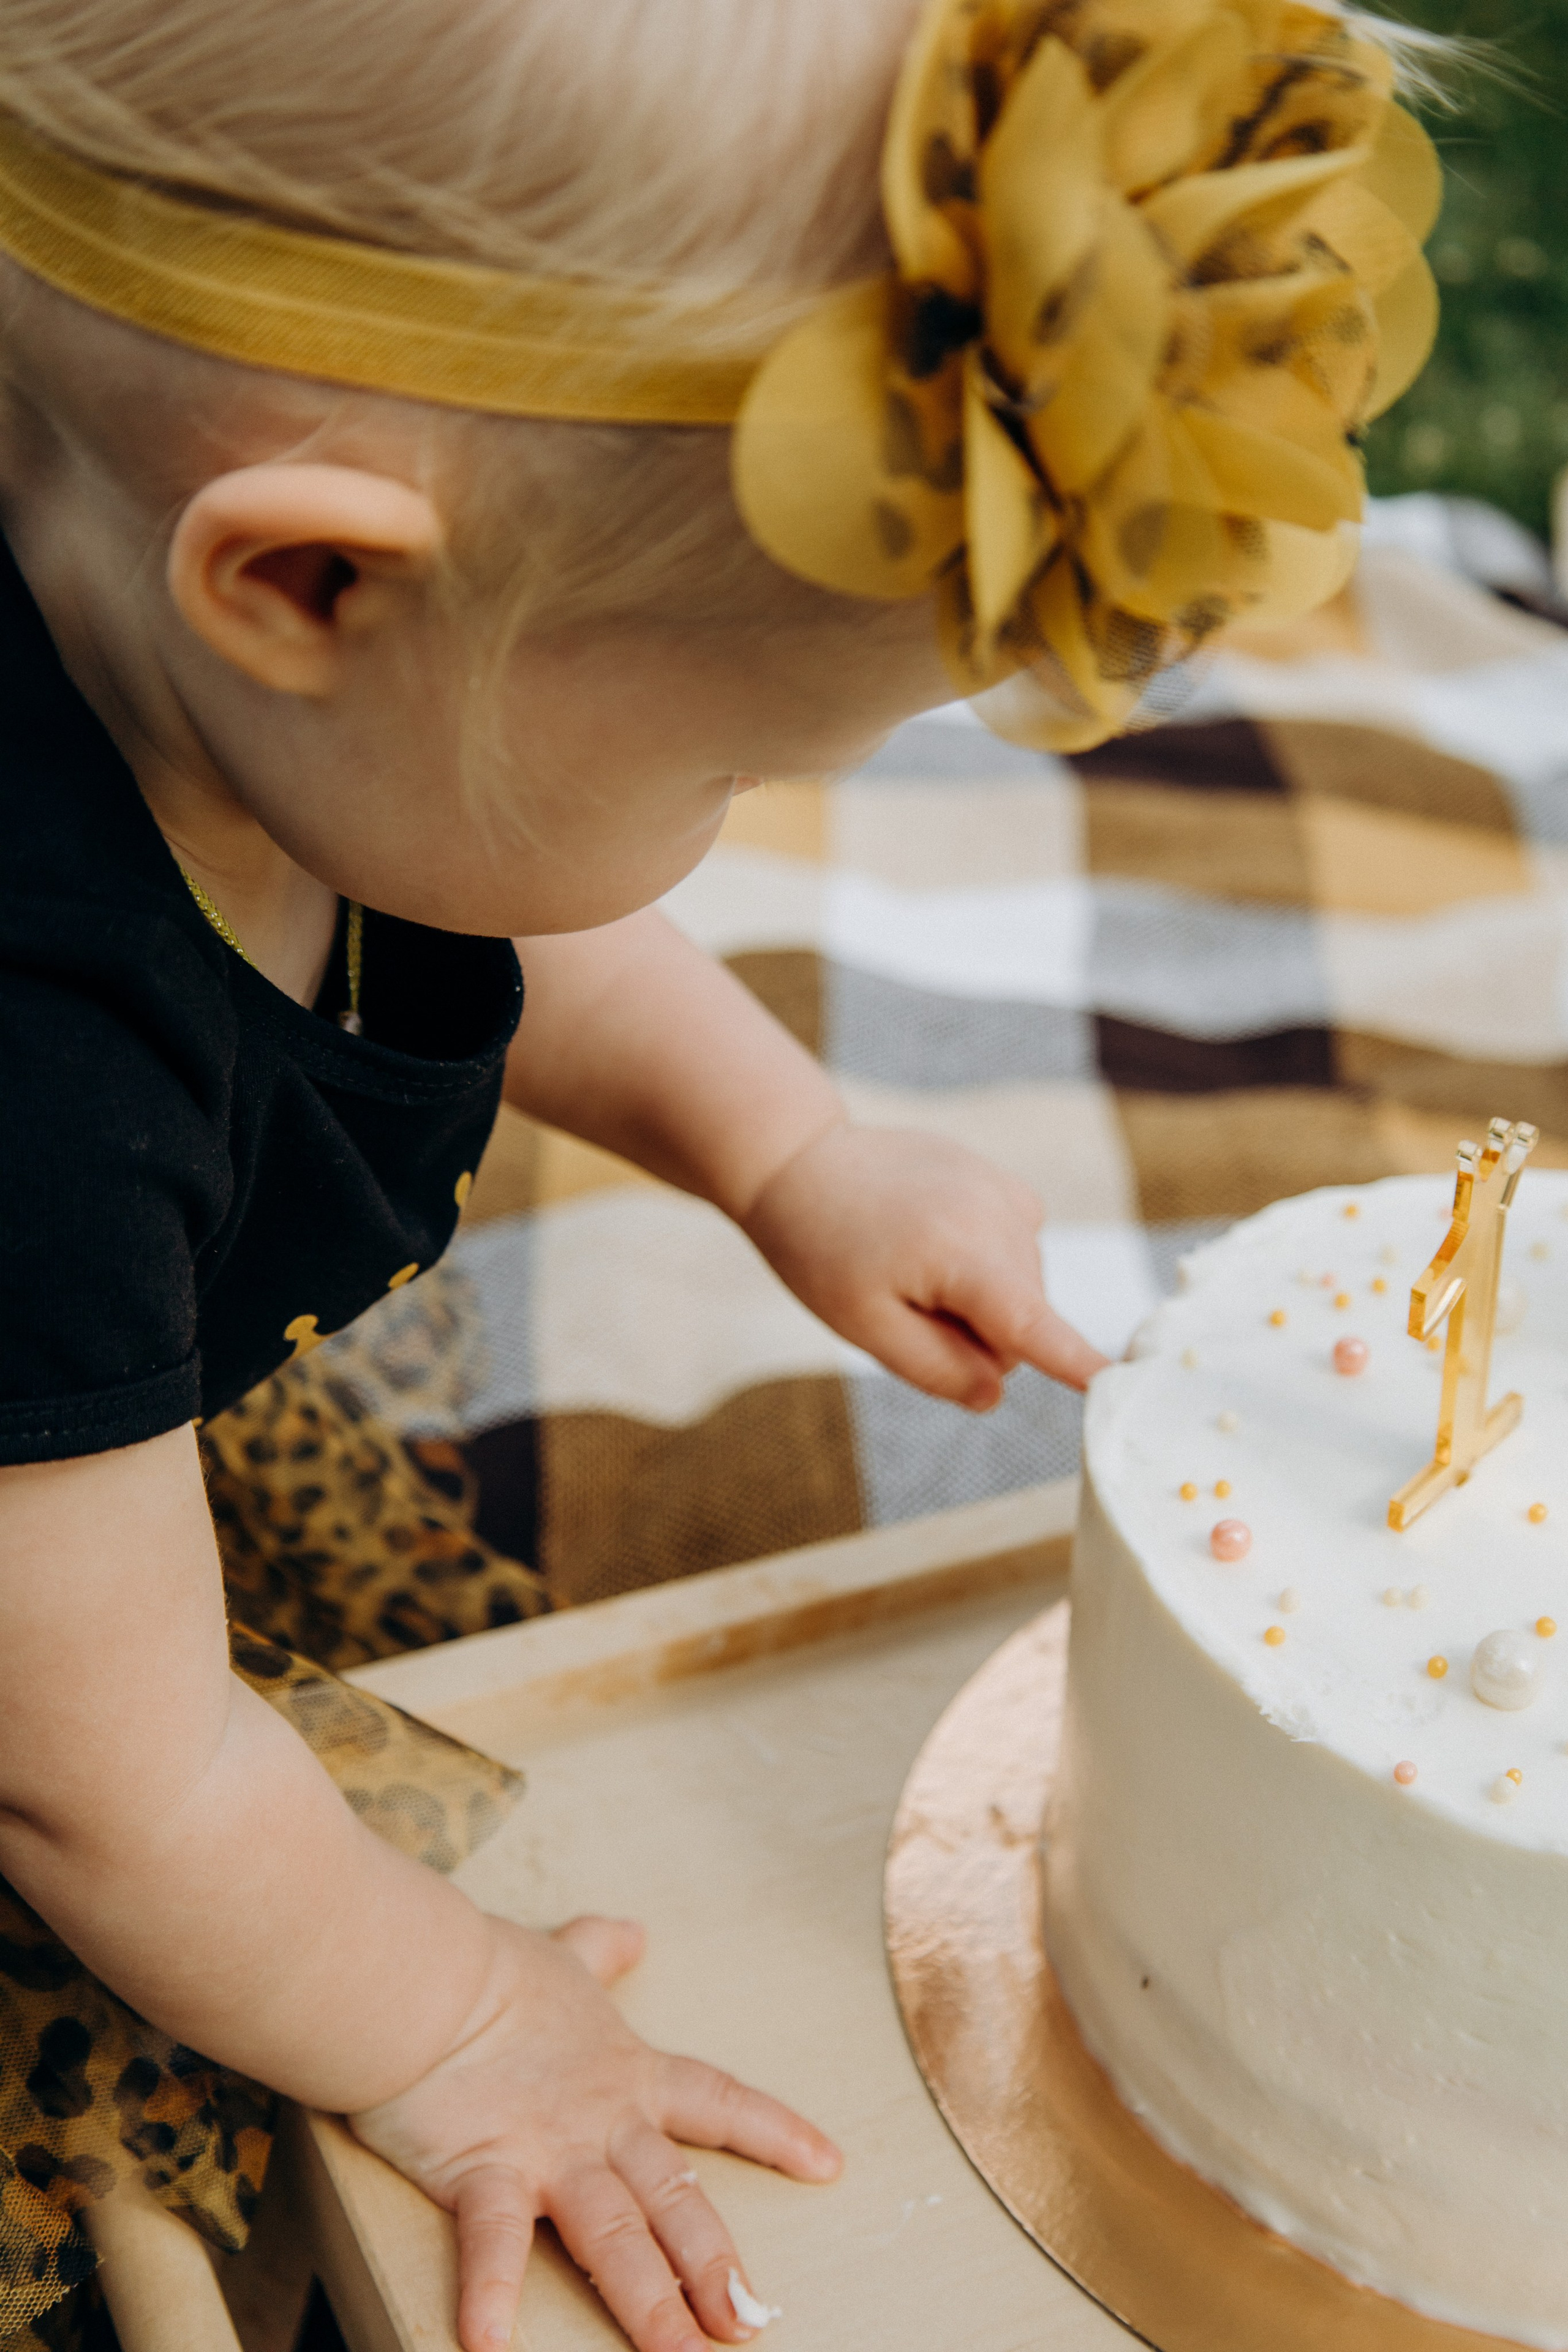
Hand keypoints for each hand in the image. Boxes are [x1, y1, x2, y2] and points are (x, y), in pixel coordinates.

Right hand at [350, 1914, 838, 2351]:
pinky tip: (493, 2346)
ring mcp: (546, 2152)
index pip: (718, 2101)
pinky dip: (492, 2293)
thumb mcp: (562, 1958)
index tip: (828, 2164)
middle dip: (716, 2267)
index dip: (774, 2132)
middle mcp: (601, 2122)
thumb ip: (599, 1952)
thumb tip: (630, 1932)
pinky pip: (493, 2241)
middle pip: (675, 2200)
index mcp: (626, 2074)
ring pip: (613, 2237)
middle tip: (753, 2327)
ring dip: (648, 2304)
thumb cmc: (492, 1969)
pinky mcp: (482, 2170)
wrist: (429, 1971)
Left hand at [742, 1121, 1107, 1409]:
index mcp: (959, 1252)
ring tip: (910, 1267)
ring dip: (978, 1298)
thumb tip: (995, 1393)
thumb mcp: (864, 1326)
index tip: (1116, 1379)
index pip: (1029, 1324)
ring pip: (1021, 1288)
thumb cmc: (822, 1250)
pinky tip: (936, 1244)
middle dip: (976, 1335)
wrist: (802, 1164)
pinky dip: (985, 1264)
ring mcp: (1003, 1190)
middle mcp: (995, 1213)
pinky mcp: (1002, 1181)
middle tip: (904, 1307)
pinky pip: (1016, 1251)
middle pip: (1020, 1320)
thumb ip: (935, 1367)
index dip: (1072, 1360)